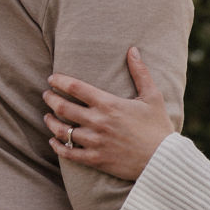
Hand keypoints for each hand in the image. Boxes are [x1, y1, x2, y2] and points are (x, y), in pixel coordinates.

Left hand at [44, 47, 174, 181]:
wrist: (163, 160)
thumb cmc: (158, 127)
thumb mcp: (153, 96)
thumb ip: (140, 72)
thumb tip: (132, 50)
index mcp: (109, 104)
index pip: (75, 88)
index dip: (59, 81)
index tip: (52, 79)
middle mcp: (98, 122)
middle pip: (63, 108)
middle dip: (50, 99)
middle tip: (46, 95)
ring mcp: (95, 142)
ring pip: (62, 131)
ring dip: (50, 122)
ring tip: (47, 117)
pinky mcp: (95, 159)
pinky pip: (69, 153)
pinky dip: (57, 146)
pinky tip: (54, 141)